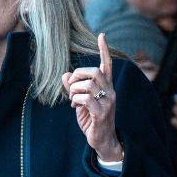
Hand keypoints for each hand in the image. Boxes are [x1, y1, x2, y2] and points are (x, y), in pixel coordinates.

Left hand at [61, 33, 122, 161]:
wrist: (103, 141)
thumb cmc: (92, 120)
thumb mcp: (80, 102)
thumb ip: (73, 88)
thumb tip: (65, 74)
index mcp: (107, 87)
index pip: (107, 65)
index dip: (104, 50)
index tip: (102, 35)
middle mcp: (110, 92)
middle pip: (94, 72)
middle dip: (78, 75)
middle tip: (71, 86)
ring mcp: (107, 102)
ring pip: (88, 84)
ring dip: (74, 90)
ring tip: (73, 100)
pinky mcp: (101, 113)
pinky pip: (86, 99)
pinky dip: (76, 100)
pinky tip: (75, 107)